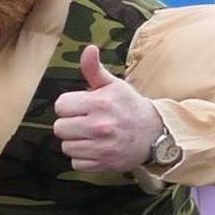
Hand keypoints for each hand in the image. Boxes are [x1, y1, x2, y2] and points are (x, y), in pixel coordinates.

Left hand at [52, 44, 165, 172]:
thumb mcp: (114, 85)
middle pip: (60, 128)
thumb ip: (95, 69)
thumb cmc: (129, 107)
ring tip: (92, 135)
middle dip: (70, 123)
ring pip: (66, 146)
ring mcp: (101, 147)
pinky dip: (83, 158)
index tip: (81, 106)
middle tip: (86, 121)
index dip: (69, 105)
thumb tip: (88, 49)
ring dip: (76, 142)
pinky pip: (76, 162)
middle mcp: (99, 126)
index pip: (61, 105)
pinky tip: (96, 148)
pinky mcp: (103, 164)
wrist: (155, 134)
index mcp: (100, 103)